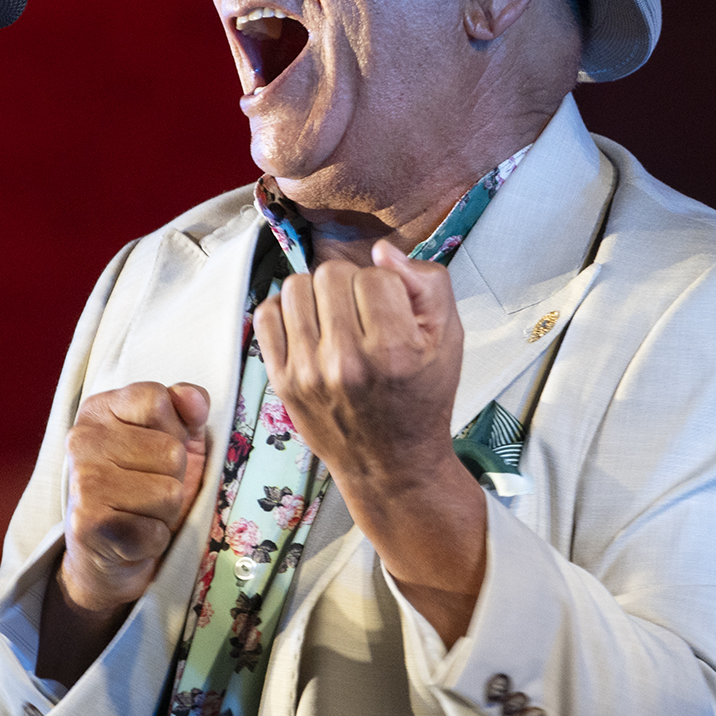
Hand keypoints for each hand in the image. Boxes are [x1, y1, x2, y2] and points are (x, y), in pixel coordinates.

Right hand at [57, 381, 210, 613]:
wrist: (107, 553)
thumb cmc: (143, 486)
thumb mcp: (172, 437)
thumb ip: (186, 408)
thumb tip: (193, 400)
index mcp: (99, 410)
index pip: (157, 398)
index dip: (174, 428)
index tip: (155, 447)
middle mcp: (82, 440)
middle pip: (170, 451)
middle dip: (173, 477)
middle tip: (147, 489)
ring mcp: (83, 483)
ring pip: (168, 493)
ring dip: (166, 511)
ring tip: (142, 512)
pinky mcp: (89, 526)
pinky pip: (155, 531)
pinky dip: (155, 539)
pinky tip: (133, 536)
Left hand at [253, 239, 487, 639]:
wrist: (392, 464)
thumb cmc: (422, 398)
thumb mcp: (448, 340)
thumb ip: (428, 285)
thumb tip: (383, 251)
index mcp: (392, 350)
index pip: (375, 275)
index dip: (387, 285)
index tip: (393, 312)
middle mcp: (345, 362)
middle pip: (331, 274)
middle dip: (351, 285)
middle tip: (364, 313)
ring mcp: (307, 373)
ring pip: (295, 287)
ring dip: (317, 293)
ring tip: (336, 316)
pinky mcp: (282, 381)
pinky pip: (267, 314)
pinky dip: (286, 310)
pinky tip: (309, 326)